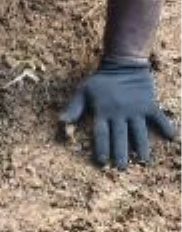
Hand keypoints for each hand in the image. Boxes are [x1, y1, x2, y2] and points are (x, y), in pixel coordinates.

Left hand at [59, 57, 176, 168]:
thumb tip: (61, 122)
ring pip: (139, 132)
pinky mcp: (149, 104)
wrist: (123, 63)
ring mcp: (136, 109)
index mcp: (103, 111)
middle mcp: (119, 113)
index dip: (101, 148)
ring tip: (143, 161)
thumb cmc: (101, 79)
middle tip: (120, 168)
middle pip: (120, 137)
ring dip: (141, 147)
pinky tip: (173, 138)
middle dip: (120, 153)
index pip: (101, 134)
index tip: (102, 162)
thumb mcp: (83, 91)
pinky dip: (166, 126)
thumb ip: (73, 108)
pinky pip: (159, 117)